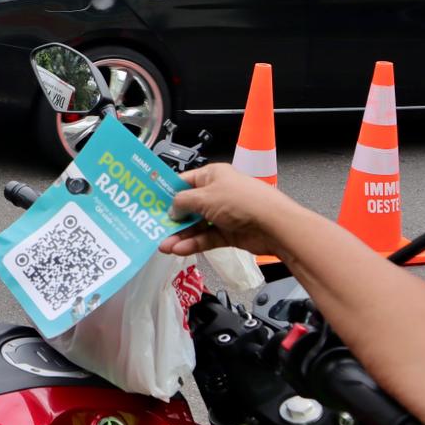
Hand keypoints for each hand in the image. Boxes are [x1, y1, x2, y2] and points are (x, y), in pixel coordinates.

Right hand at [158, 163, 304, 257]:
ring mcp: (224, 215)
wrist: (274, 225)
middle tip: (155, 228)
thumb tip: (171, 209)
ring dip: (180, 235)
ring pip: (196, 225)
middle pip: (189, 206)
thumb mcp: (204, 197)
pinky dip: (193, 243)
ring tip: (164, 245)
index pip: (185, 182)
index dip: (168, 192)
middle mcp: (218, 193)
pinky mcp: (229, 234)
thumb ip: (182, 203)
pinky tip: (179, 249)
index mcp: (213, 175)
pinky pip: (206, 238)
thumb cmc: (241, 201)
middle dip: (172, 219)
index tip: (151, 202)